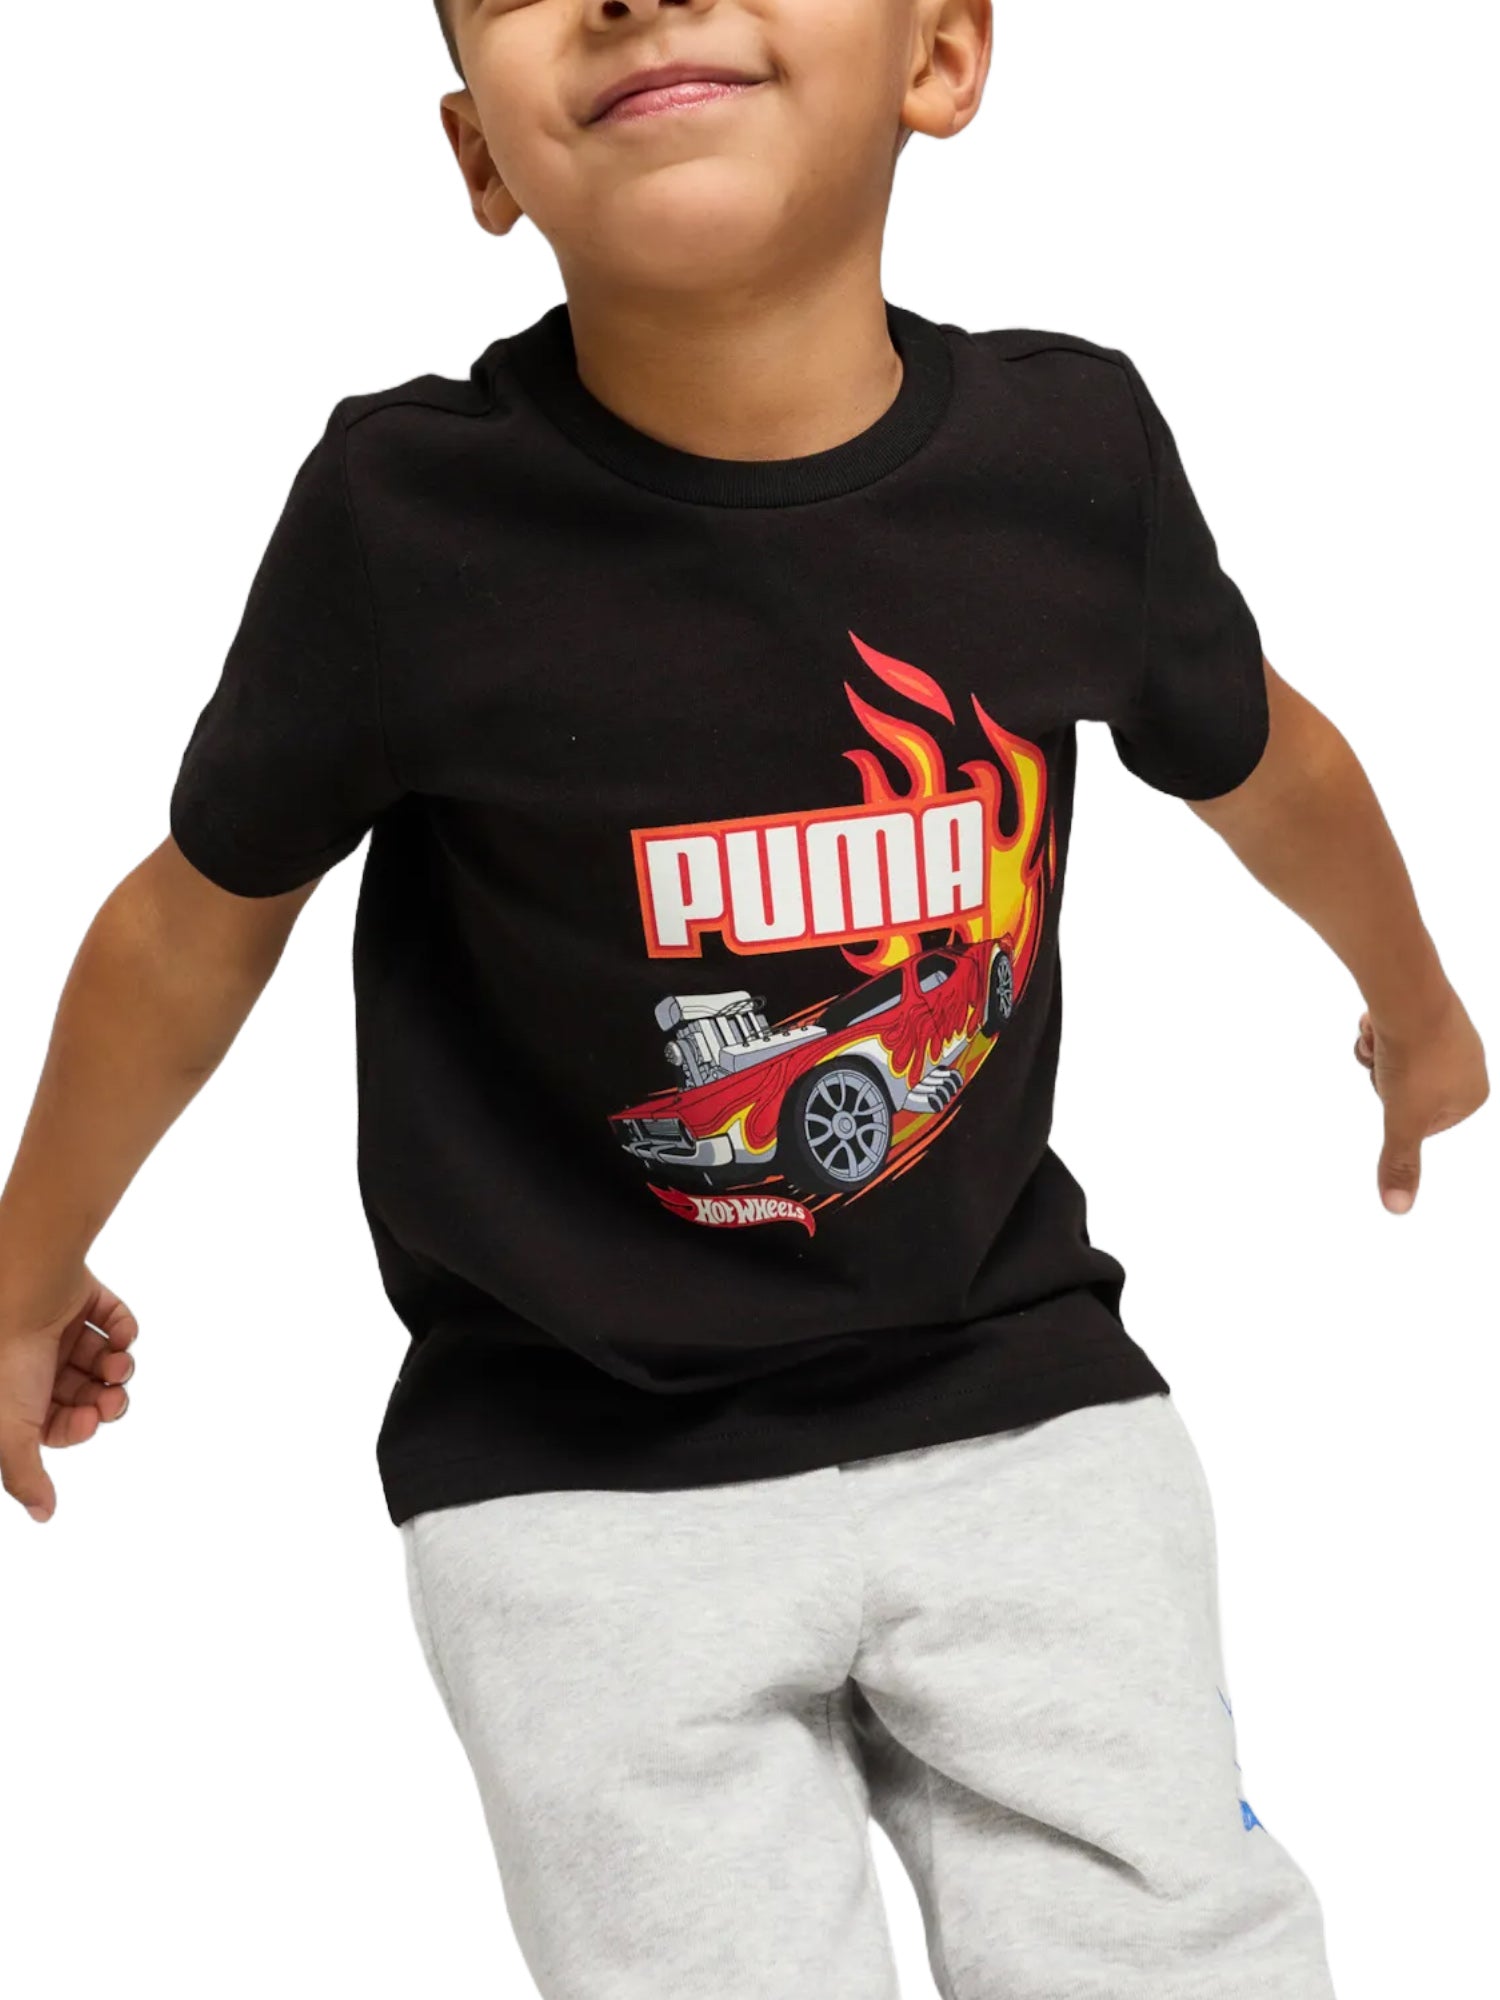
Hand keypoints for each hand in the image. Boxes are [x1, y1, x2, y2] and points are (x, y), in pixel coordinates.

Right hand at [0, 1269, 137, 1522]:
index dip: (80, 1425)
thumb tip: (43, 1515)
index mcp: (16, 1392)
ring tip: (119, 1363)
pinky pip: (112, 1319)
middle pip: (84, 1392)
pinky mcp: (79, 1296)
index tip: (91, 1419)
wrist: (23, 1291)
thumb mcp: (11, 1430)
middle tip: (115, 1398)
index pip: (57, 1422)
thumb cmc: (8, 1360)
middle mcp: (36, 1361)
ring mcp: (58, 1326)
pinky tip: (120, 1336)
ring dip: (118, 1366)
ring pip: (101, 1357)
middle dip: (105, 1399)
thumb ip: (25, 1475)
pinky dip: (123, 1330)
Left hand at [1354, 984, 1489, 1212]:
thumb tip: (1398, 1209)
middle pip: (1402, 1091)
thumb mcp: (1402, 1121)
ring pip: (1392, 1062)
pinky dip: (1377, 1032)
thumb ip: (1400, 1163)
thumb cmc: (1414, 1058)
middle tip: (1387, 1062)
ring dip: (1375, 1055)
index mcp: (1473, 1096)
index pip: (1417, 1123)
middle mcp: (1468, 1065)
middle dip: (1381, 1078)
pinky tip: (1379, 1021)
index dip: (1395, 1108)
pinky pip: (1392, 1033)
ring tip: (1381, 1040)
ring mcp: (1450, 1035)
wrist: (1408, 992)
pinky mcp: (1428, 1011)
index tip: (1400, 1089)